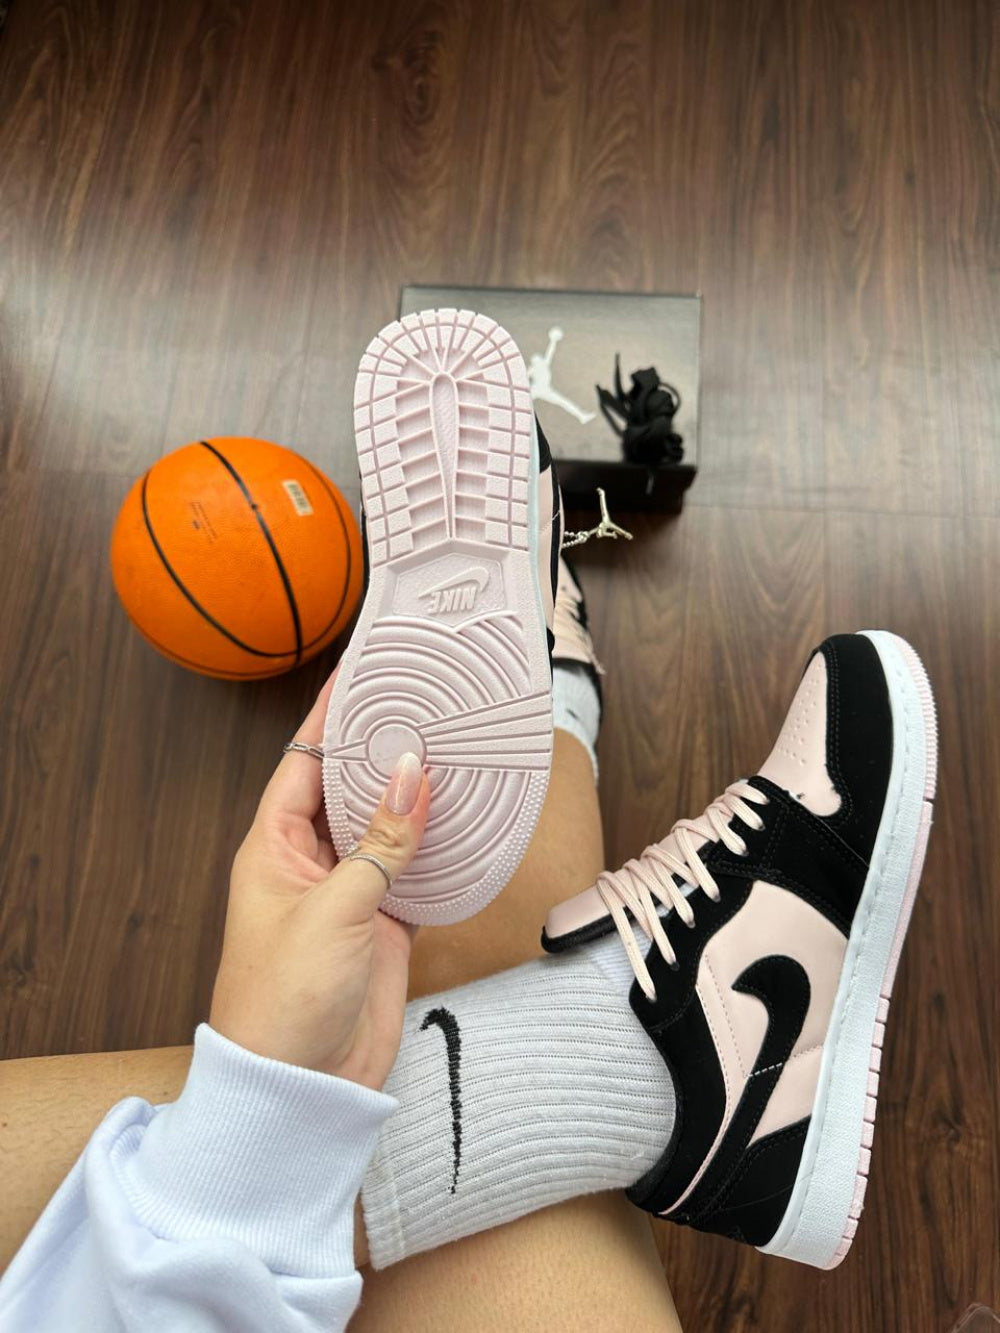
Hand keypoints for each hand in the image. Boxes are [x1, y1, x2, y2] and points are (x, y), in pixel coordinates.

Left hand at [209, 673, 429, 1089]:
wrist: (299, 1092)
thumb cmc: (284, 1001)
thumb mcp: (333, 910)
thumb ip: (378, 842)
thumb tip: (409, 772)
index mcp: (275, 848)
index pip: (305, 762)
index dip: (331, 717)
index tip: (363, 671)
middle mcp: (311, 863)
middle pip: (351, 788)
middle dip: (385, 748)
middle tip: (428, 702)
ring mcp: (351, 895)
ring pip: (389, 828)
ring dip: (419, 796)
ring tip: (457, 747)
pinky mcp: (384, 927)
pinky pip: (417, 872)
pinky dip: (441, 848)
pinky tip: (469, 820)